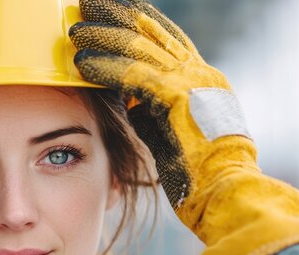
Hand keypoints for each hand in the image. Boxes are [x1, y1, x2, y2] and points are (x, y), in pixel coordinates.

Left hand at [69, 0, 298, 254]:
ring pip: (139, 47)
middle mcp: (198, 73)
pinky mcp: (176, 99)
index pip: (166, 37)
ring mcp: (190, 83)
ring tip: (76, 31)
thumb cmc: (195, 172)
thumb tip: (123, 94)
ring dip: (104, 37)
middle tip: (87, 4)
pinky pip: (133, 74)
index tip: (113, 9)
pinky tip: (82, 63)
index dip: (138, 20)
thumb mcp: (170, 128)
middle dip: (117, 16)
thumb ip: (150, 105)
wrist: (222, 193)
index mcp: (202, 78)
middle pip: (151, 33)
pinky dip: (105, 67)